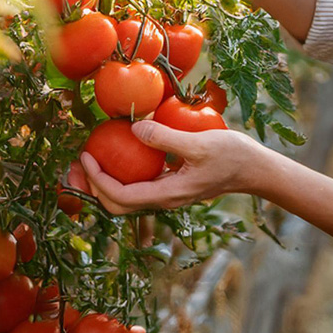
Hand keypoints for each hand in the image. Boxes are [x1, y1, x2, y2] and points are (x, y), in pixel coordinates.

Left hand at [70, 119, 260, 214]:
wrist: (256, 170)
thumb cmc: (233, 156)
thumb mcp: (200, 143)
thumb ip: (166, 137)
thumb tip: (135, 127)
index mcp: (168, 194)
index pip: (121, 197)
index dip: (97, 179)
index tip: (85, 156)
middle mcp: (165, 200)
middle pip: (116, 205)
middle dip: (91, 187)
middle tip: (76, 162)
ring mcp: (168, 195)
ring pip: (126, 197)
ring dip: (103, 182)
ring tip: (89, 159)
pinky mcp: (173, 185)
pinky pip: (139, 185)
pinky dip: (122, 174)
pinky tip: (120, 154)